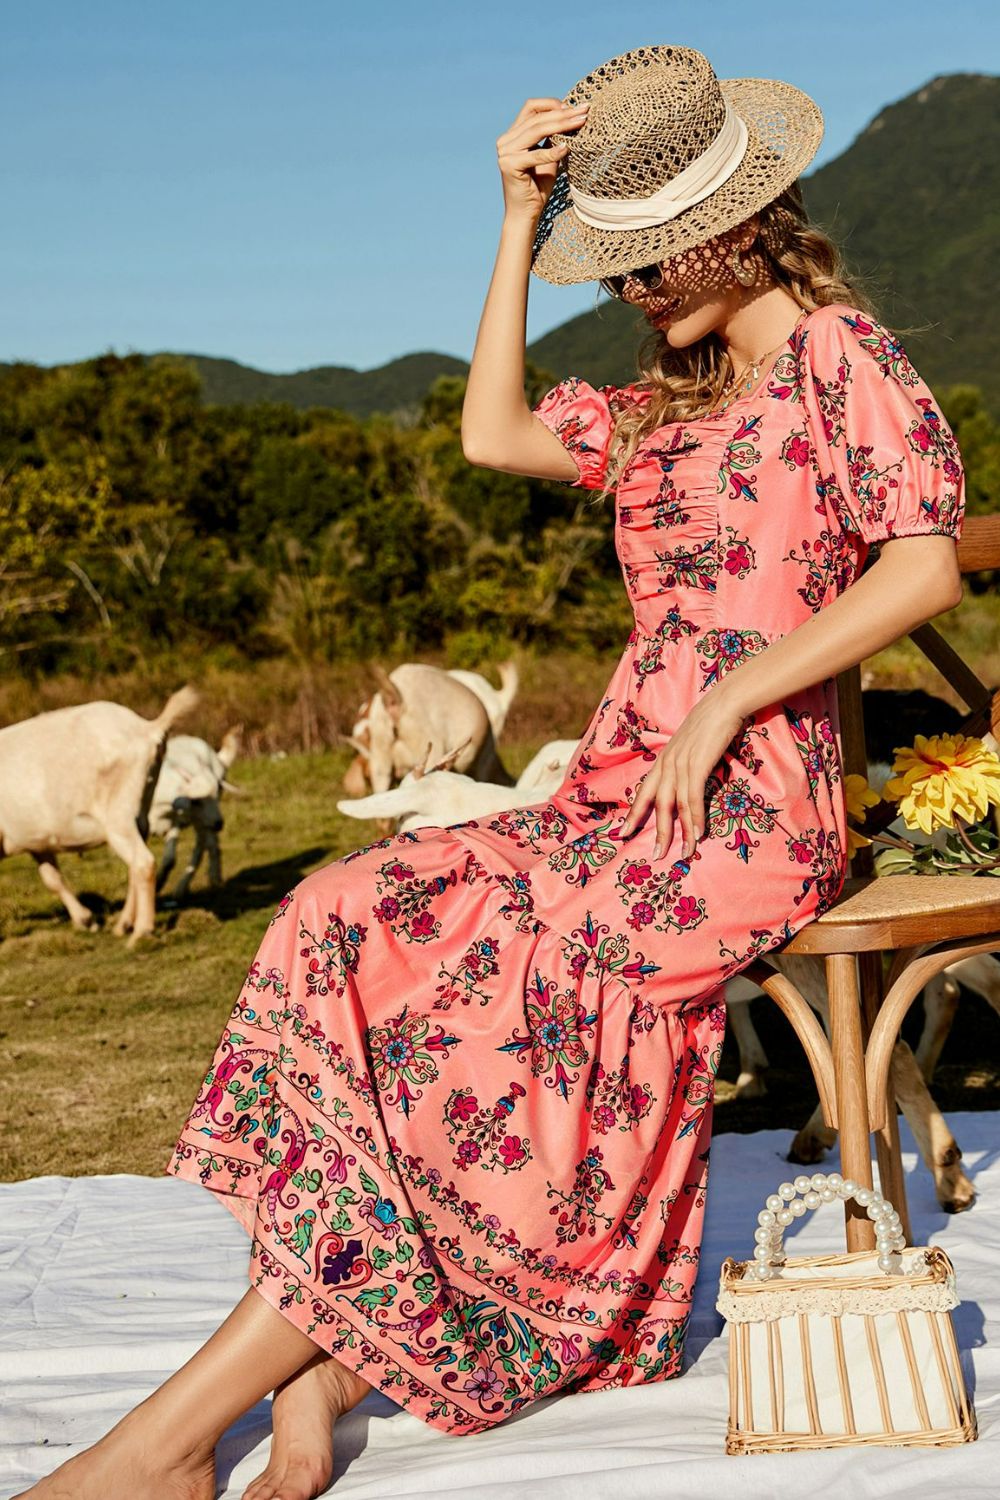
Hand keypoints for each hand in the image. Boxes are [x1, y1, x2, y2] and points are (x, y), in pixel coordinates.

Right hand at [496, 97, 589, 221]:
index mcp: (512, 135)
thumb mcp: (548, 157)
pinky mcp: (509, 165)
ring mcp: (505, 152)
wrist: (526, 214)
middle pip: (537, 118)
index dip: (552, 104)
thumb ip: (553, 138)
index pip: (531, 108)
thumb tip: (571, 117)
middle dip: (563, 113)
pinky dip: (552, 151)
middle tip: (584, 111)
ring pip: (537, 130)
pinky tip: (567, 148)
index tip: (574, 108)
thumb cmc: (537, 188)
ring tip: (581, 123)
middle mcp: (506, 141)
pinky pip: (536, 155)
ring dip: (561, 125)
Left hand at [618, 693, 749, 860]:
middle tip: (655, 856)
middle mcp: (667, 764)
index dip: (633, 814)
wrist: (723, 703)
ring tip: (683, 853)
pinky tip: (698, 834)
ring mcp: (680, 764)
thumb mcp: (689, 746)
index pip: (643, 792)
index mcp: (663, 760)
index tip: (623, 833)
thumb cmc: (709, 724)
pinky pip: (693, 797)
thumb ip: (684, 763)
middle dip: (656, 832)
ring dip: (680, 832)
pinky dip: (695, 818)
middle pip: (656, 804)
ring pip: (675, 805)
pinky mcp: (697, 764)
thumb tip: (687, 781)